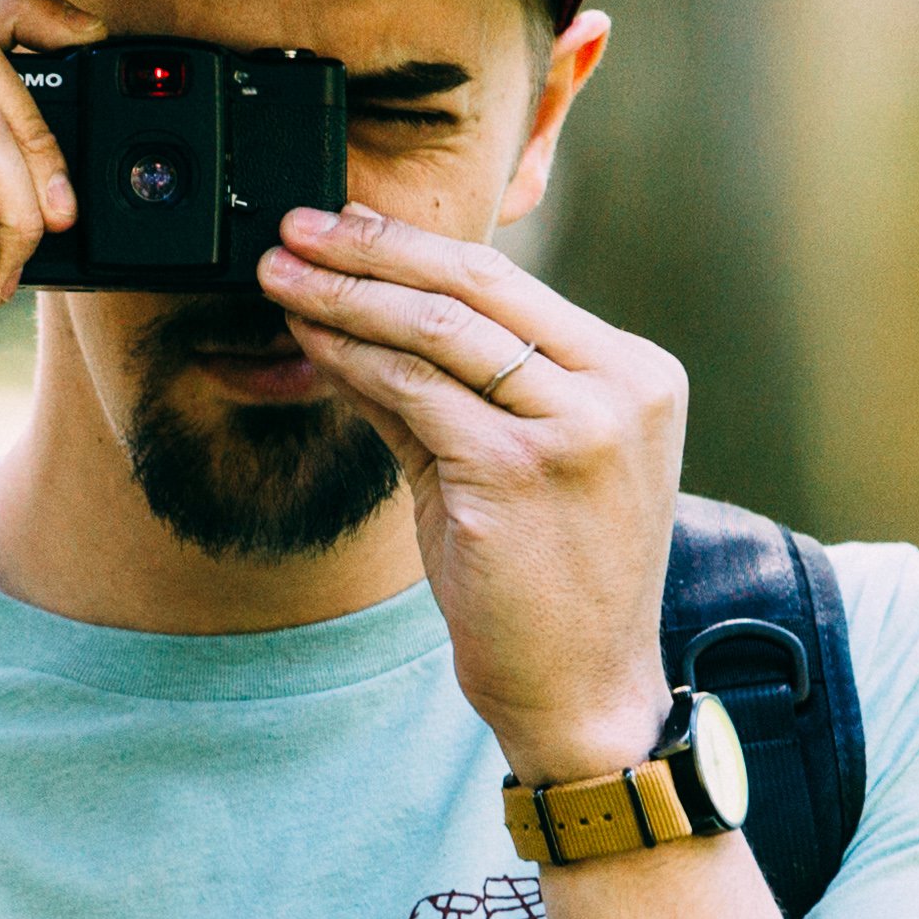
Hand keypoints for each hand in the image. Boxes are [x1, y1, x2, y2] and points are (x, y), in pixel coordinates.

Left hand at [260, 205, 683, 780]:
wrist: (583, 693)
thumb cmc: (548, 586)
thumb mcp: (511, 465)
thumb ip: (445, 388)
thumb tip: (349, 314)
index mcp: (637, 375)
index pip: (510, 285)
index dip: (415, 245)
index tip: (345, 225)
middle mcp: (620, 389)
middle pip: (474, 286)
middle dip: (370, 249)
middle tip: (294, 228)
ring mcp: (574, 428)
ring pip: (436, 328)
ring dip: (345, 294)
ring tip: (280, 275)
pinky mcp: (516, 471)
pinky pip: (412, 391)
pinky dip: (350, 358)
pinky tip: (307, 341)